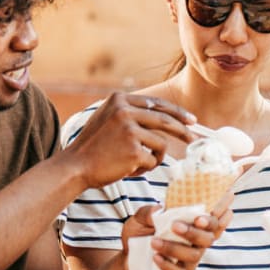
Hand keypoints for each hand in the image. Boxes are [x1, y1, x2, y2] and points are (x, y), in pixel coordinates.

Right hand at [67, 92, 195, 187]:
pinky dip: (145, 168)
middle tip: (194, 139)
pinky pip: (153, 160)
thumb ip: (129, 113)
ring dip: (154, 158)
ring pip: (160, 144)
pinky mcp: (133, 149)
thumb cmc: (93, 148)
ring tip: (137, 164)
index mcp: (119, 100)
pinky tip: (128, 169)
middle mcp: (124, 111)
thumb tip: (160, 115)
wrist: (75, 166)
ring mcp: (129, 129)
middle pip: (165, 120)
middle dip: (183, 130)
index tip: (191, 120)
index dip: (177, 112)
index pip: (156, 104)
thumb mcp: (107, 119)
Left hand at [121, 205, 220, 269]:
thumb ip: (149, 212)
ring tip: (153, 241)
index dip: (221, 214)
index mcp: (193, 225)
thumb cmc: (139, 234)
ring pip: (195, 255)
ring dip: (175, 248)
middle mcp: (196, 242)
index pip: (215, 219)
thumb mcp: (140, 218)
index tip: (210, 210)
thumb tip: (159, 211)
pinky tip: (156, 257)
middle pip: (209, 238)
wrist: (126, 257)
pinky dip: (168, 265)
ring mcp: (190, 260)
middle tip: (176, 226)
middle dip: (196, 231)